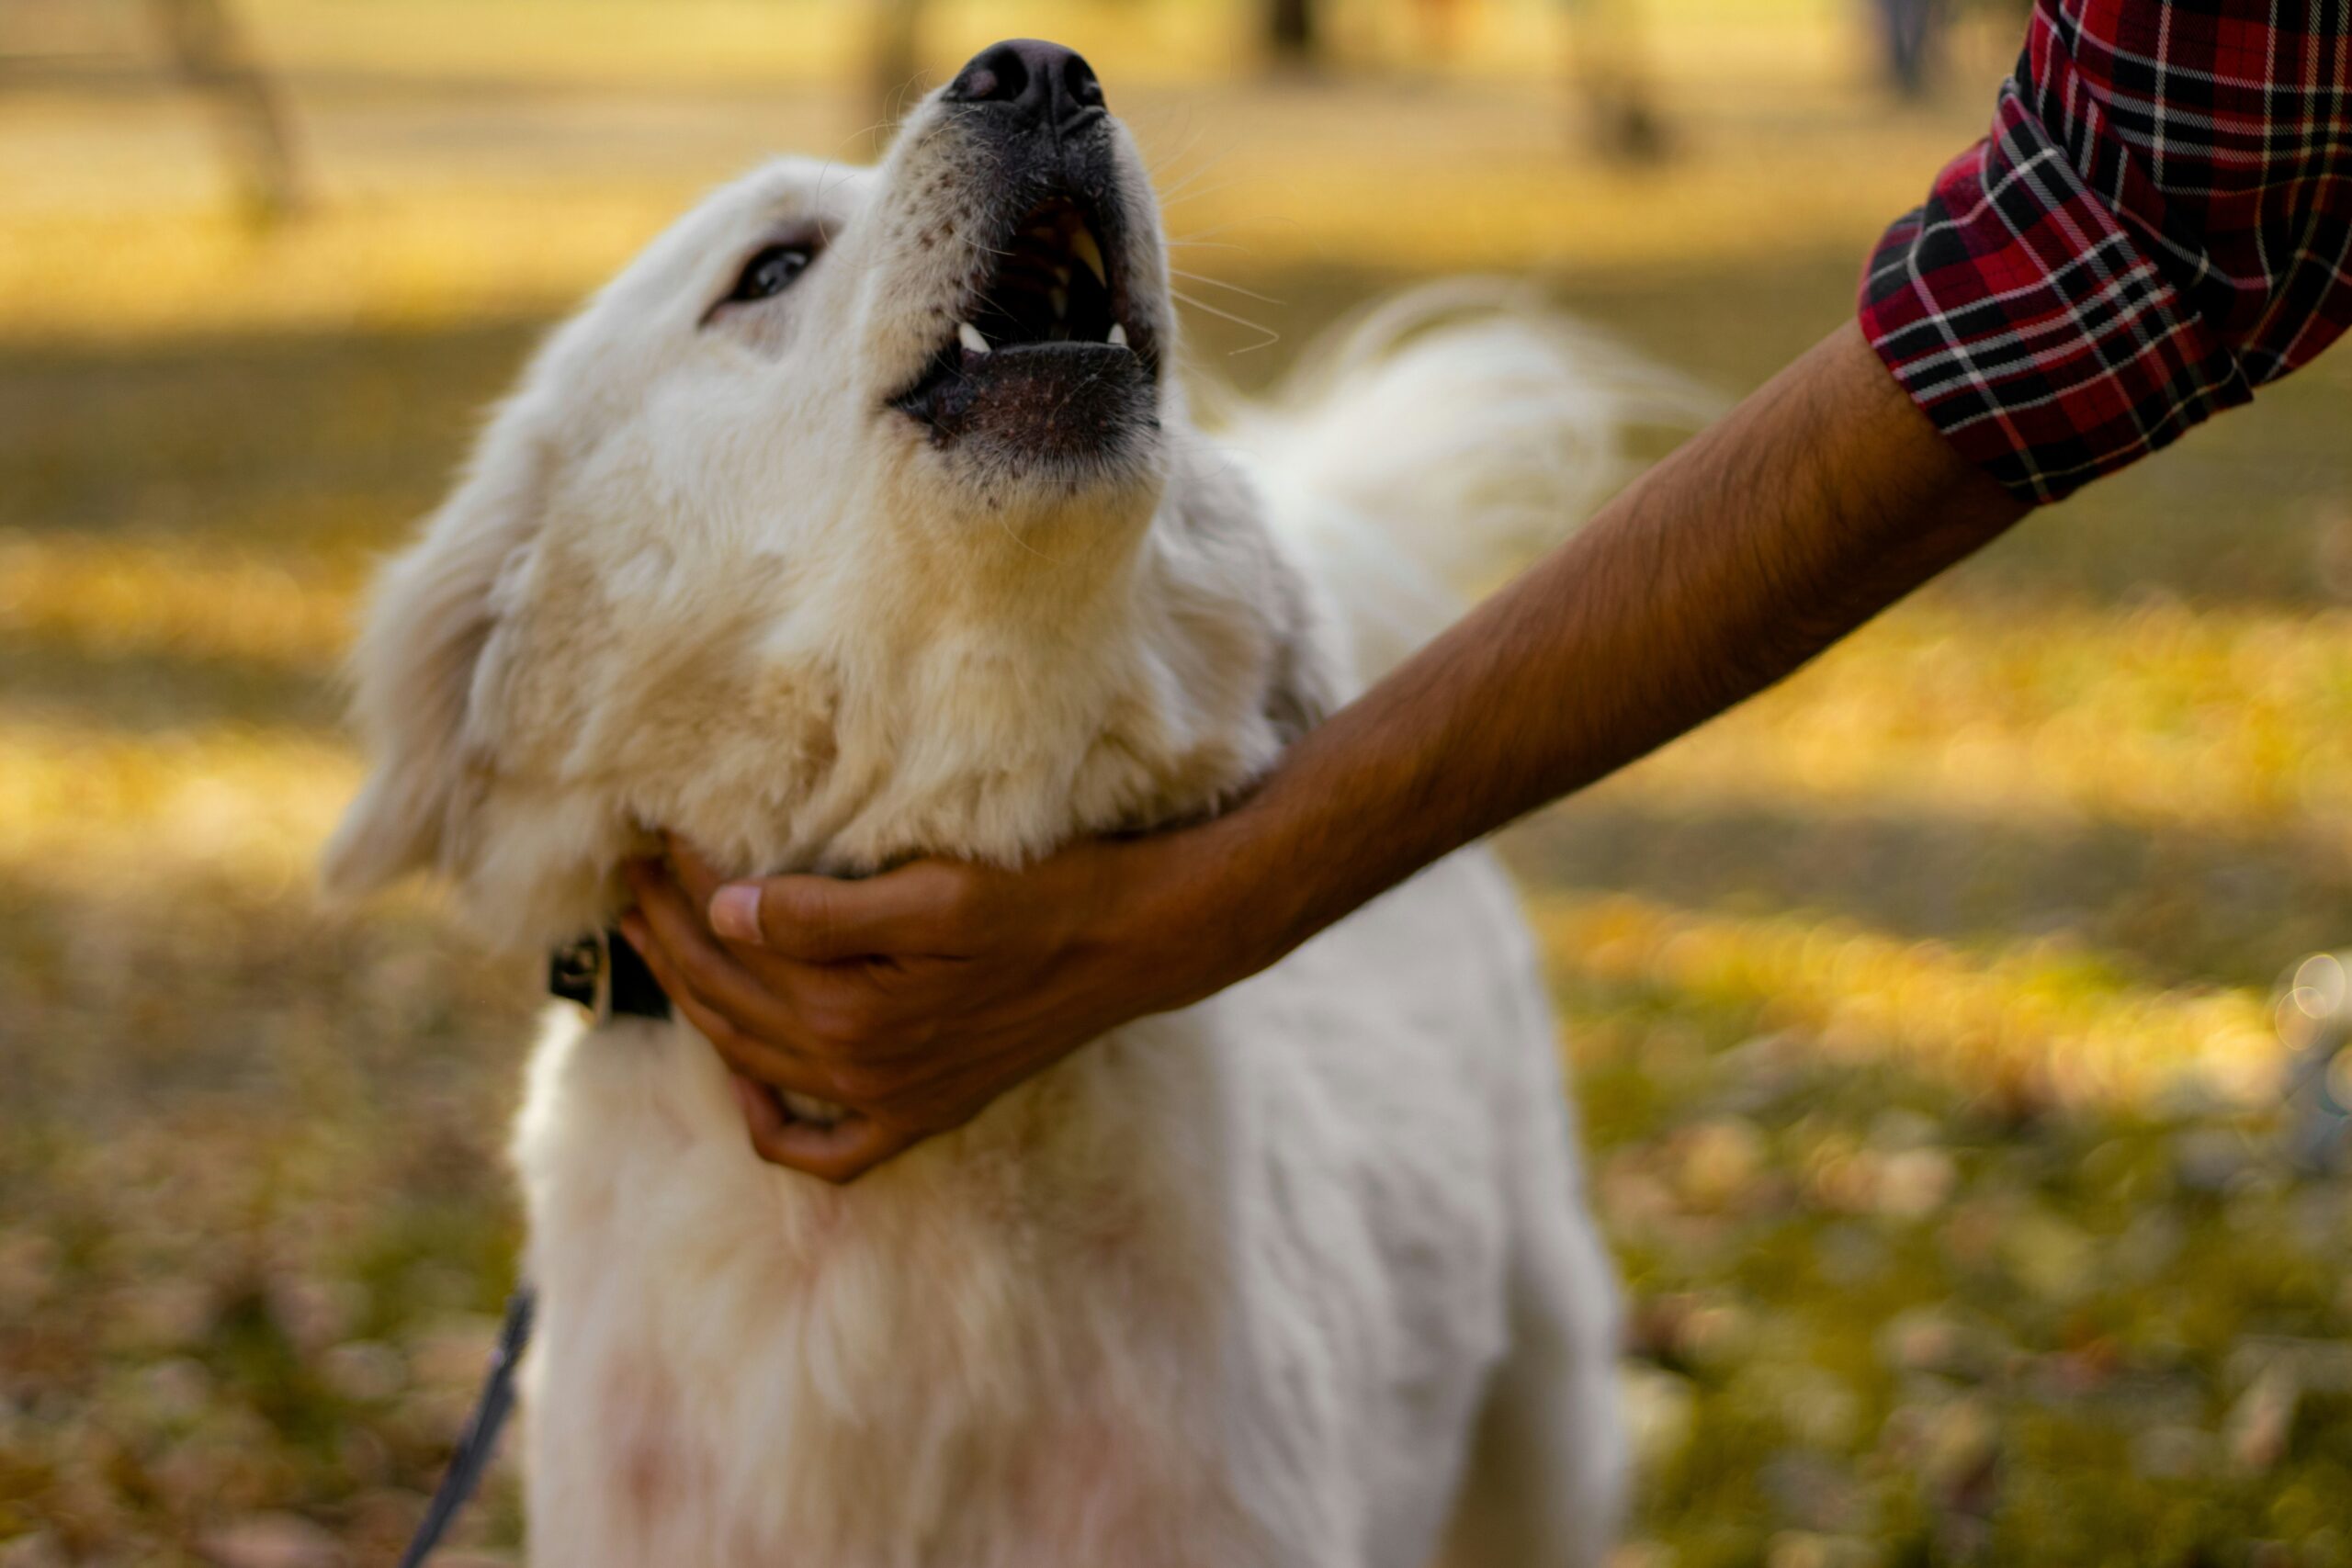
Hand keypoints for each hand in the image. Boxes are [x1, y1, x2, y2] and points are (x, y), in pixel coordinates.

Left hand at [617, 832, 1247, 1182]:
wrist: (1140, 946)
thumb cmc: (1050, 899)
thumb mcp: (943, 891)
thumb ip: (828, 913)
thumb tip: (728, 912)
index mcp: (851, 1012)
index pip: (735, 937)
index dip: (688, 879)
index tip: (656, 827)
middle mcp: (857, 1069)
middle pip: (727, 999)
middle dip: (667, 933)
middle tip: (628, 874)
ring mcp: (887, 1098)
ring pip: (751, 1057)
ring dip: (694, 997)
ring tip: (654, 936)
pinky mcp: (920, 1110)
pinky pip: (824, 1149)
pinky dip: (772, 1124)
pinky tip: (746, 1084)